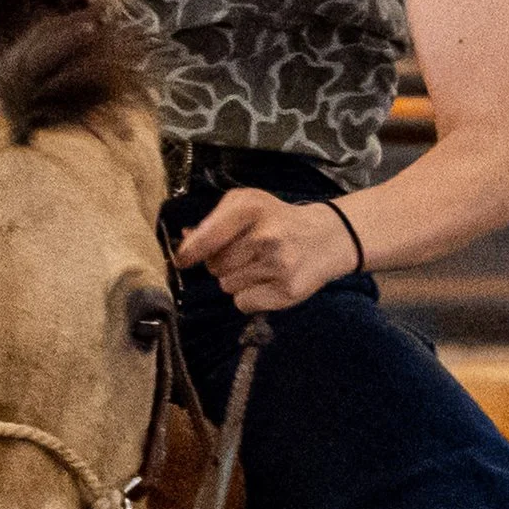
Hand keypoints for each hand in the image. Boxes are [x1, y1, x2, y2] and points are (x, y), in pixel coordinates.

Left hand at [172, 189, 360, 312]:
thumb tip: (185, 243)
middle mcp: (265, 236)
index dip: (190, 252)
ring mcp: (278, 265)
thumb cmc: (277, 220)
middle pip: (214, 266)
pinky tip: (268, 281)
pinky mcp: (287, 291)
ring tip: (259, 265)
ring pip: (227, 286)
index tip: (182, 260)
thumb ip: (214, 222)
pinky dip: (250, 296)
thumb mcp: (248, 205)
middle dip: (222, 263)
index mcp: (251, 208)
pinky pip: (243, 303)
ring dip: (237, 280)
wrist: (326, 237)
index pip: (208, 237)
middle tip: (245, 254)